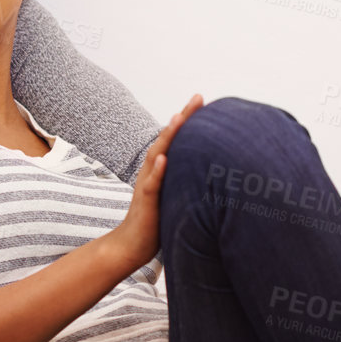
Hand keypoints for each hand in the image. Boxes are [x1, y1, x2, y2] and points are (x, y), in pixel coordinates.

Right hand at [109, 94, 203, 268]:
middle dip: (182, 118)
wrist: (131, 244)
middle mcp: (152, 171)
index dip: (187, 120)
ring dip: (168, 136)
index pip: (175, 139)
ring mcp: (147, 185)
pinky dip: (156, 171)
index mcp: (160, 169)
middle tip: (198, 97)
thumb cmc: (157, 221)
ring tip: (179, 118)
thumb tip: (209, 171)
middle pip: (166, 139)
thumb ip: (185, 181)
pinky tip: (164, 159)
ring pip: (156, 155)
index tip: (203, 101)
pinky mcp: (146, 202)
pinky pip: (150, 185)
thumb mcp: (175, 196)